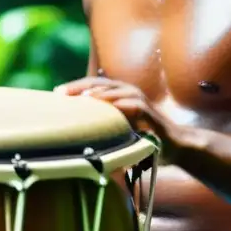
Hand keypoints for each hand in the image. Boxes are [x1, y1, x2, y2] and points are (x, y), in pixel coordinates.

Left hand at [54, 75, 180, 157]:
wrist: (174, 147)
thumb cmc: (142, 139)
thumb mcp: (117, 132)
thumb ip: (101, 130)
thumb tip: (75, 141)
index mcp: (117, 95)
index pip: (92, 86)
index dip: (74, 87)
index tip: (56, 94)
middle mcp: (127, 93)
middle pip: (100, 83)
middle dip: (79, 87)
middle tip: (61, 93)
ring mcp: (139, 101)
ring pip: (116, 90)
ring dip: (99, 93)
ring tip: (83, 97)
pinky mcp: (150, 113)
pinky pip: (135, 105)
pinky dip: (122, 104)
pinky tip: (110, 107)